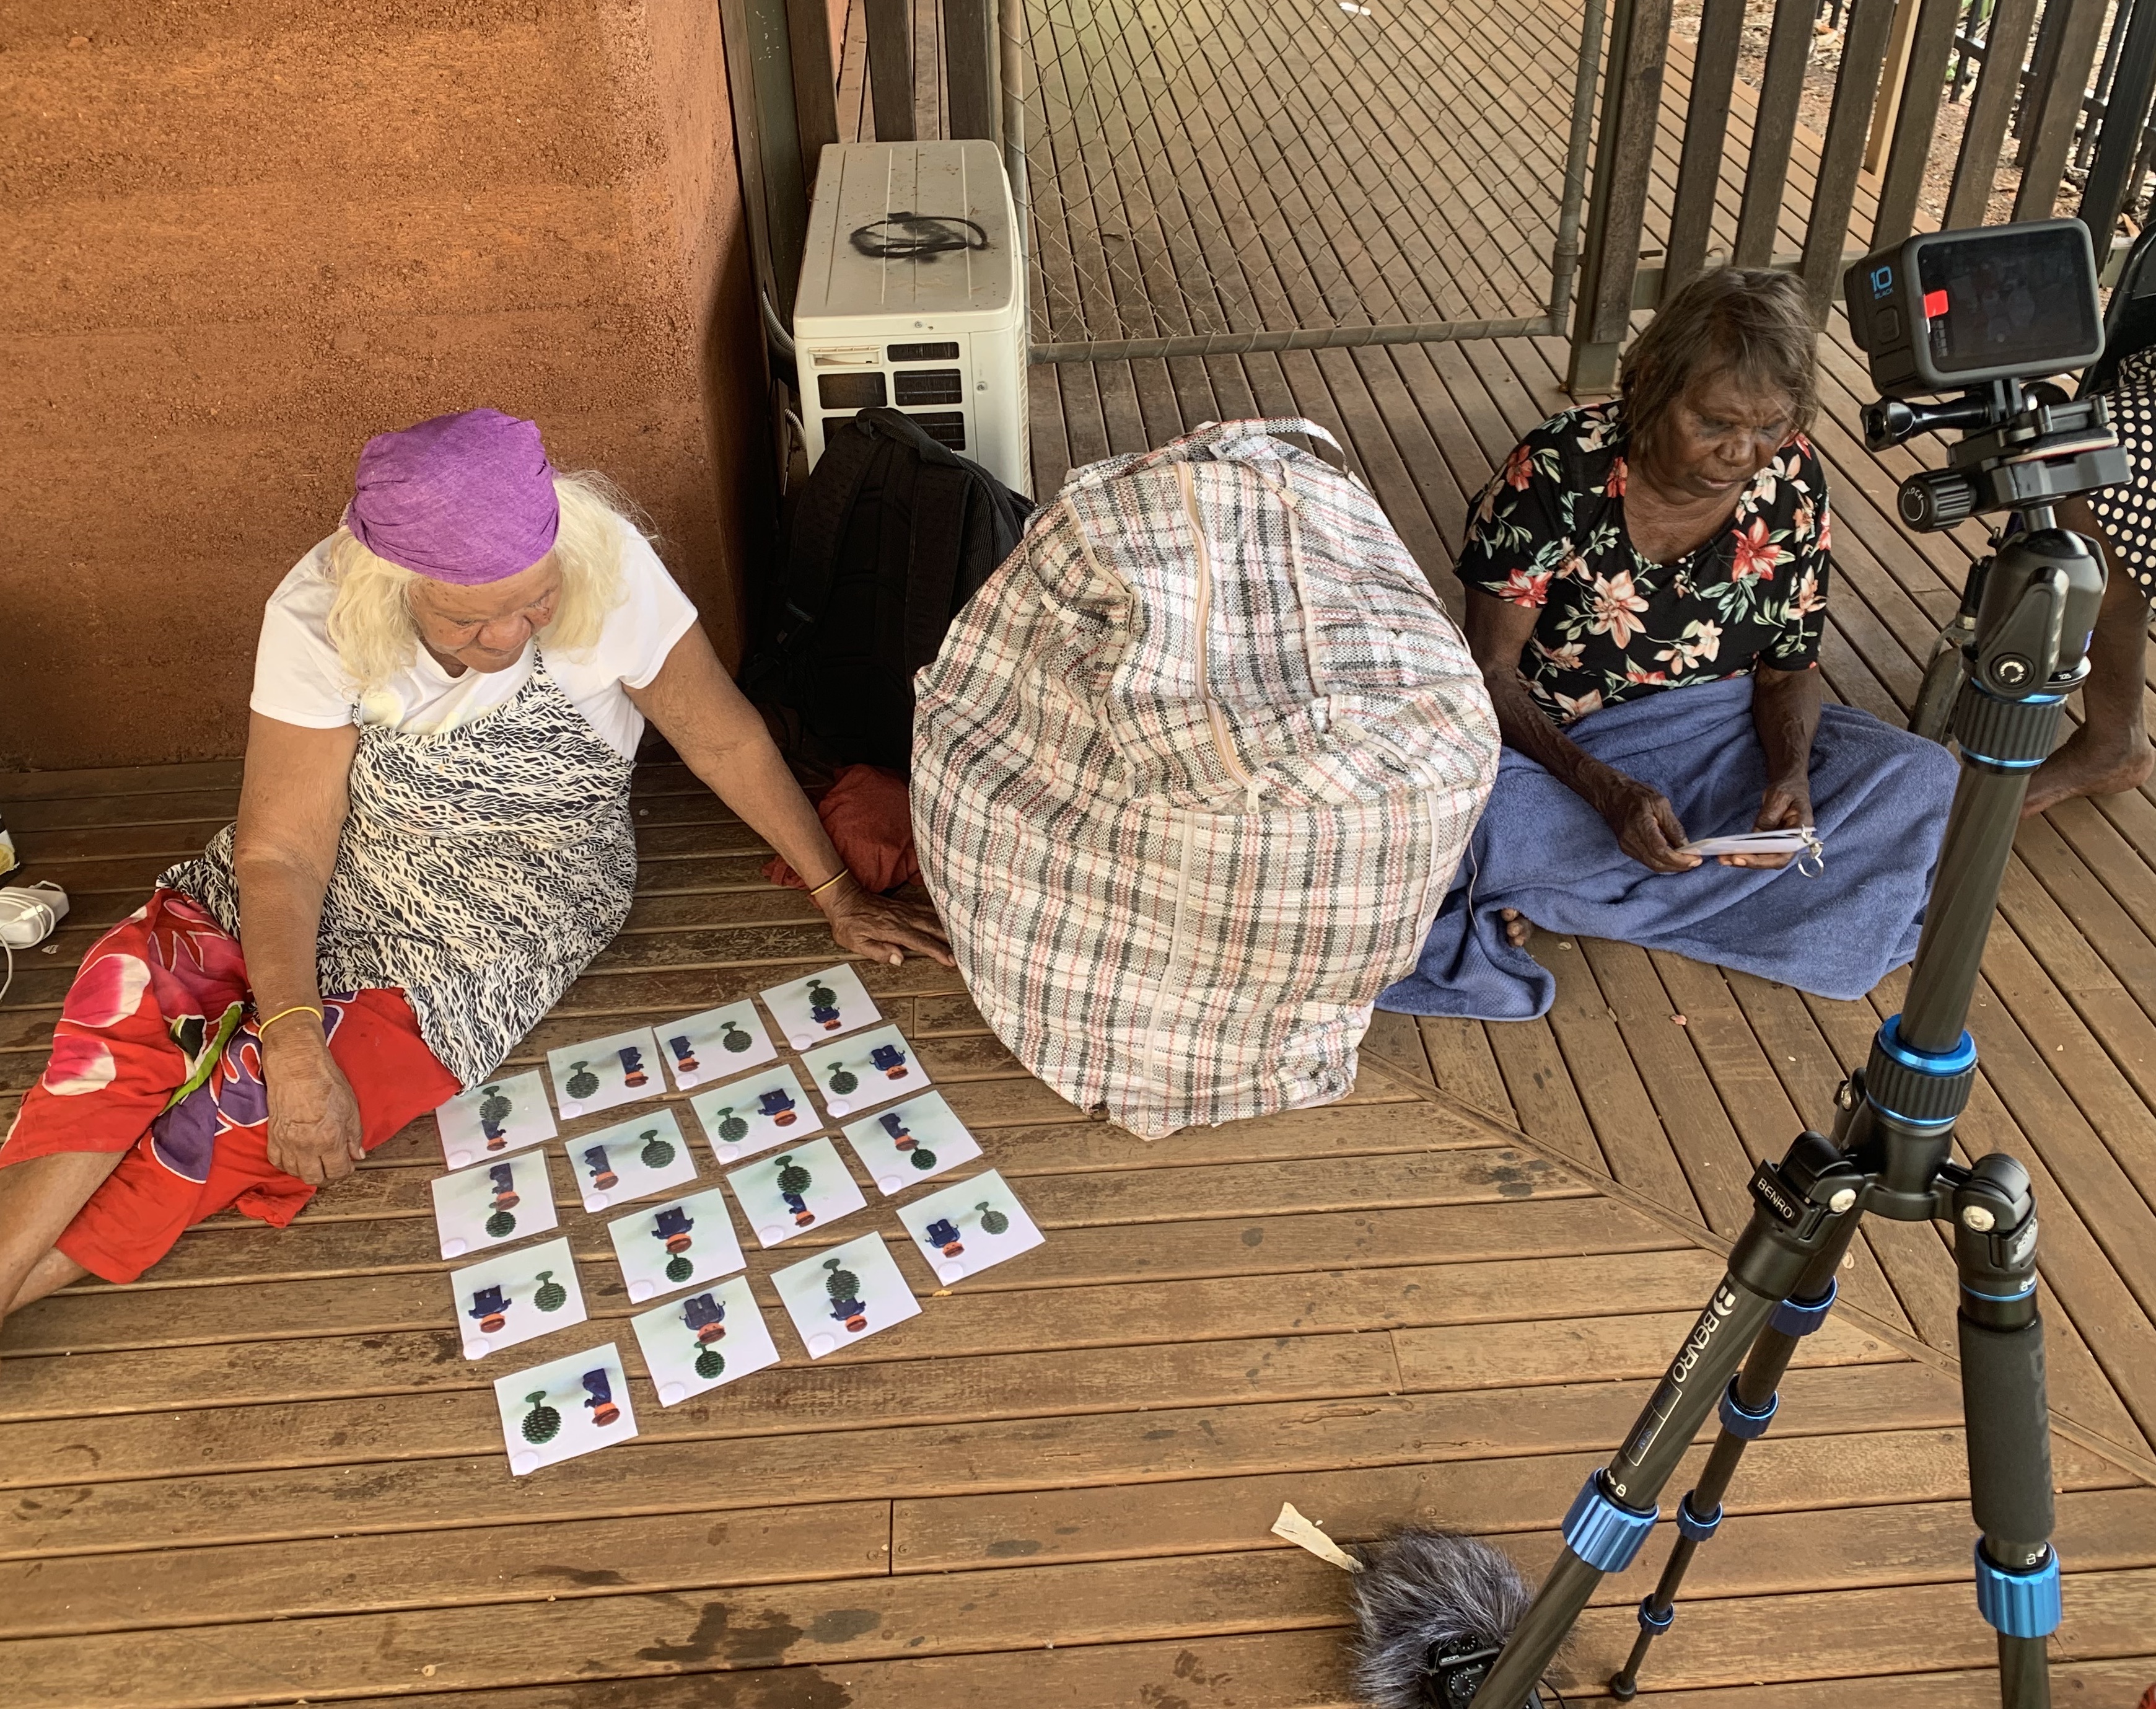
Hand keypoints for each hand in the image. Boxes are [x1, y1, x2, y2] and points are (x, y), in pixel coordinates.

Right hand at [262, 1027, 365, 1184]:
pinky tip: (299, 1157)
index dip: (346, 1170)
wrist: (296, 1066)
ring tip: (318, 1162)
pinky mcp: (272, 1137)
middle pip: (315, 1178)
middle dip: (328, 1176)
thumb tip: (356, 1155)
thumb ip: (354, 1136)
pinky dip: (289, 1164)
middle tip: (334, 1167)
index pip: (337, 1171)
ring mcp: (286, 1143)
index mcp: (328, 1139)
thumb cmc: (326, 1082)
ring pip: (295, 1173)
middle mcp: (306, 1146)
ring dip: (308, 1172)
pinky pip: (278, 1162)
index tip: (349, 1164)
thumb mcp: (350, 1108)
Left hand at [822, 880, 956, 966]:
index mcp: (891, 929)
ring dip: (948, 927)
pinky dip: (939, 915)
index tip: (951, 960)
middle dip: (950, 940)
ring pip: (932, 918)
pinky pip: (926, 910)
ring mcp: (904, 910)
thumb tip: (898, 959)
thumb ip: (877, 951)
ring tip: (965, 936)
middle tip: (967, 951)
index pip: (920, 942)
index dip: (937, 951)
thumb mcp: (855, 943)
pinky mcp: (904, 906)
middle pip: (932, 928)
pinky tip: (948, 920)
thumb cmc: (848, 923)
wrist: (843, 898)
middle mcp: (902, 918)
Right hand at [1589, 768, 1700, 873]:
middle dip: (1678, 866)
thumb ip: (1673, 826)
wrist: (1611, 795)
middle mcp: (1631, 840)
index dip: (1679, 859)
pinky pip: (1647, 861)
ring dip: (1671, 866)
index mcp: (1640, 825)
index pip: (1660, 851)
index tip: (1695, 858)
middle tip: (1695, 862)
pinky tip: (1672, 857)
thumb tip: (1687, 846)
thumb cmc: (1636, 795)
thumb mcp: (1660, 803)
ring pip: (1652, 865)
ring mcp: (1627, 846)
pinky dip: (1662, 862)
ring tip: (1687, 861)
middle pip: (1657, 863)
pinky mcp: (1626, 849)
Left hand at [1722, 775, 1813, 868]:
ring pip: (1763, 858)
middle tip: (1728, 859)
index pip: (1783, 856)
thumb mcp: (1779, 797)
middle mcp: (1792, 843)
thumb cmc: (1788, 789)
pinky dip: (1743, 852)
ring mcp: (1781, 843)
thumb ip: (1769, 816)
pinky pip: (1758, 850)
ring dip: (1743, 860)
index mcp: (1802, 833)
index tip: (1744, 858)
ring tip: (1723, 858)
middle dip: (1749, 862)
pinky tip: (1727, 853)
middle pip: (1771, 861)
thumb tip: (1756, 835)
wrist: (1789, 785)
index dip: (1763, 861)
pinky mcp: (1770, 840)